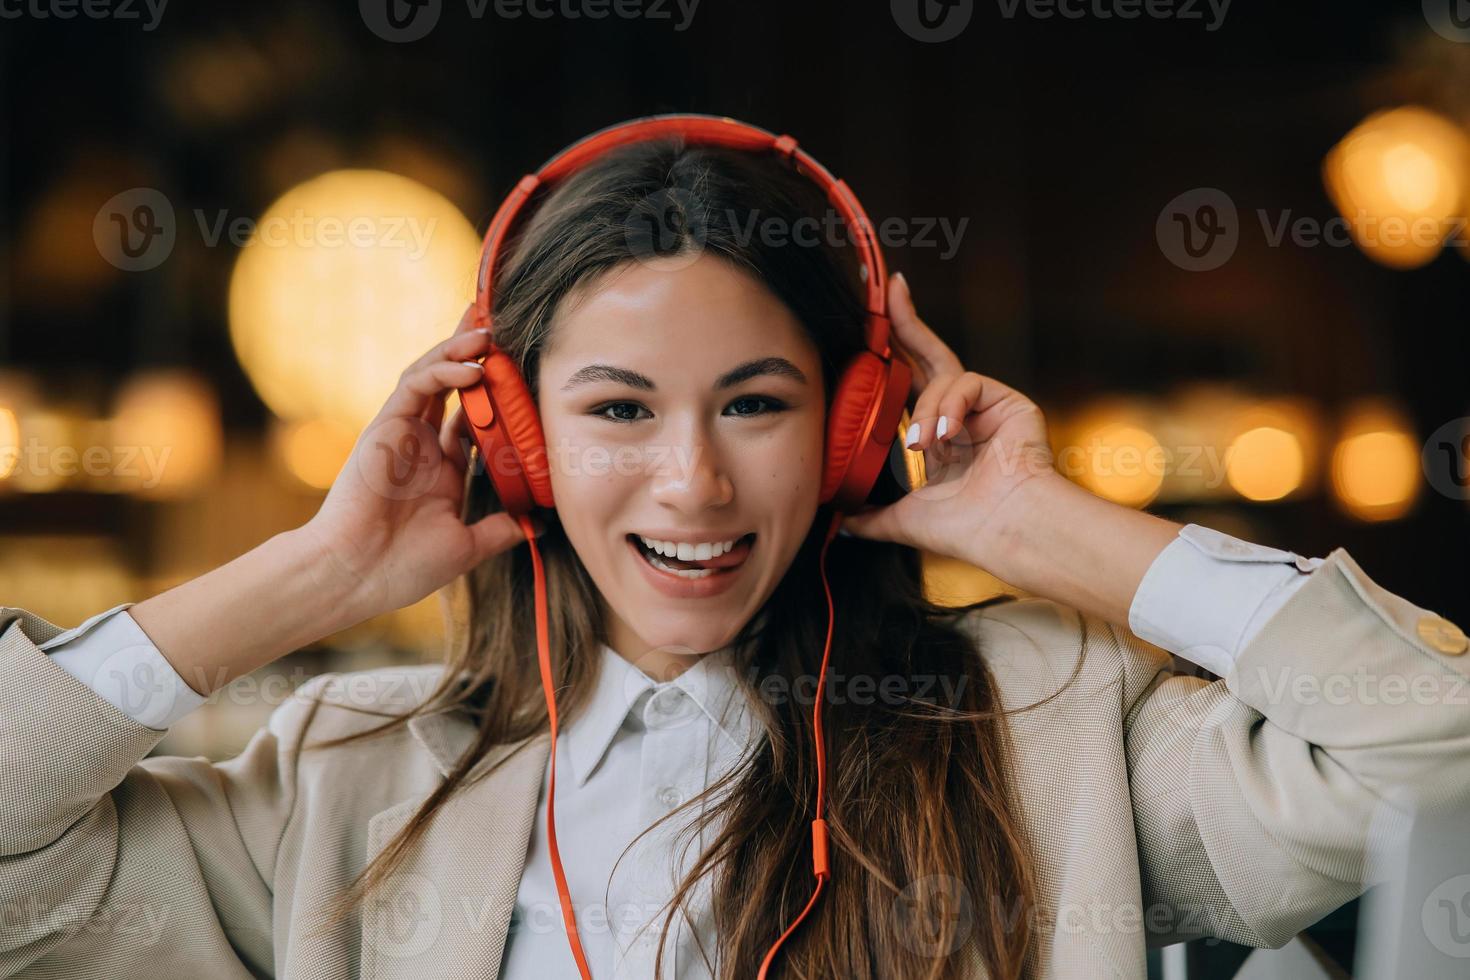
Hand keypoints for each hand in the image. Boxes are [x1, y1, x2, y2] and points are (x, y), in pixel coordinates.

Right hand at [300, 304, 540, 619]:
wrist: (355, 575)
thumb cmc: (403, 566)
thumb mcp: (467, 546)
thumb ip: (500, 530)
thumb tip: (538, 525)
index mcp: (442, 469)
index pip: (475, 418)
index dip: (497, 394)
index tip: (526, 375)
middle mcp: (423, 444)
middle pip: (452, 385)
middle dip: (474, 354)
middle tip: (501, 326)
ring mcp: (403, 433)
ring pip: (432, 375)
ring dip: (460, 351)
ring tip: (489, 333)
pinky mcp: (385, 426)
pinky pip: (415, 386)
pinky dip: (443, 372)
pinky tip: (471, 369)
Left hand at [840, 272, 1057, 573]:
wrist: (1008, 532)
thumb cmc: (965, 530)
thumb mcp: (903, 520)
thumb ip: (871, 516)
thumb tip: (840, 520)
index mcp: (942, 441)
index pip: (910, 390)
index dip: (889, 361)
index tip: (866, 333)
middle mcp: (964, 419)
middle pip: (929, 358)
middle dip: (906, 324)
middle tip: (889, 291)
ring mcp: (988, 408)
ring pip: (943, 376)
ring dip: (924, 408)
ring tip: (921, 445)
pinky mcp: (1009, 401)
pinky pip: (967, 381)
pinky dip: (949, 405)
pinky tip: (946, 435)